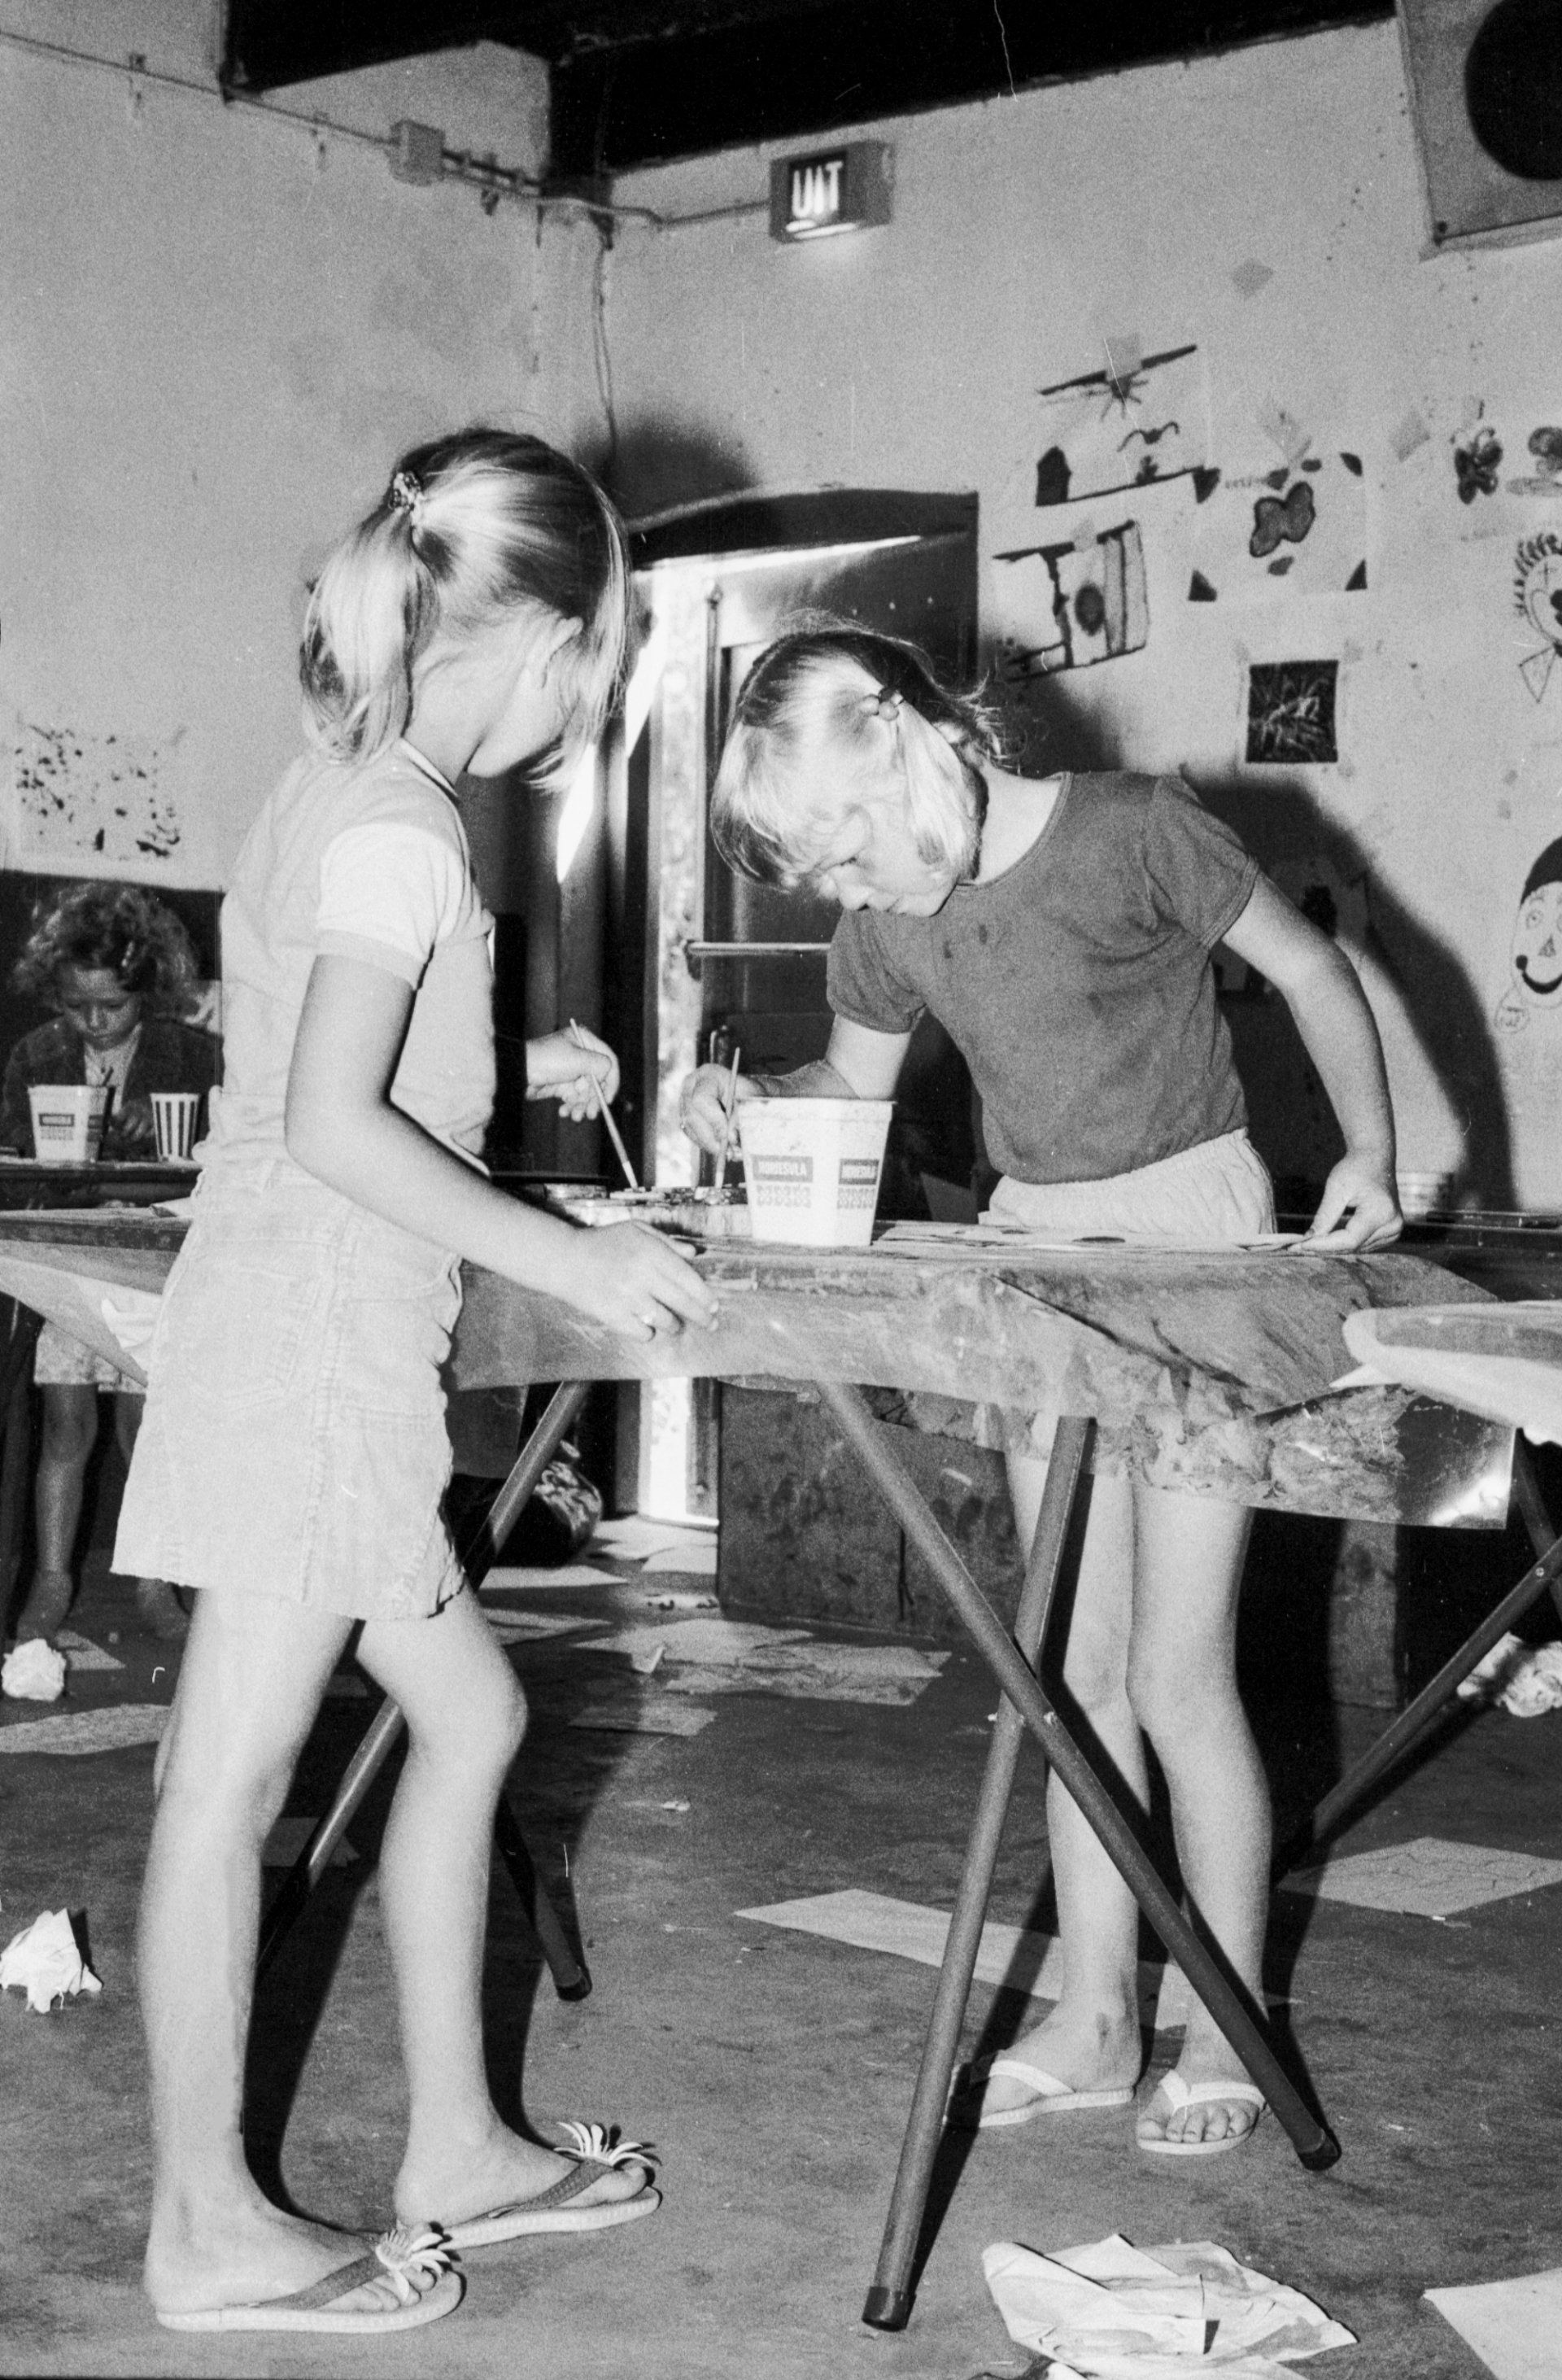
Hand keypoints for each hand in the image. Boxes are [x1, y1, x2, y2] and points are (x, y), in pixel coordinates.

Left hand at [526, 1026, 619, 1121]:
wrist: (519, 1072)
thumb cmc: (548, 1060)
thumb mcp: (579, 1059)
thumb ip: (601, 1065)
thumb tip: (608, 1074)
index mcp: (585, 1041)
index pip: (609, 1060)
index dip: (612, 1081)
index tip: (608, 1099)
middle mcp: (580, 1054)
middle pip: (598, 1080)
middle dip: (594, 1099)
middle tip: (591, 1114)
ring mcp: (570, 1070)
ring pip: (586, 1092)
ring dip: (582, 1106)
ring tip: (576, 1116)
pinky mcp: (560, 1084)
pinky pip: (573, 1098)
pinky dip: (571, 1107)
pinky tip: (564, 1112)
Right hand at [566, 1221, 719, 1342]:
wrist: (565, 1260)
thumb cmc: (603, 1243)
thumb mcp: (635, 1230)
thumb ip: (667, 1241)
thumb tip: (694, 1253)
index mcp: (649, 1251)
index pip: (687, 1278)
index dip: (704, 1295)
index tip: (714, 1305)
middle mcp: (641, 1275)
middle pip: (682, 1302)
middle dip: (701, 1316)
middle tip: (711, 1323)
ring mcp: (627, 1298)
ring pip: (665, 1320)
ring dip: (674, 1324)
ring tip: (674, 1323)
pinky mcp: (613, 1316)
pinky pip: (642, 1333)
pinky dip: (649, 1333)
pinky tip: (648, 1327)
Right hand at [679, 1062, 755, 1156]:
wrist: (746, 1094)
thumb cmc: (750, 1095)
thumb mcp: (750, 1102)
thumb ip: (739, 1118)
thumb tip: (730, 1140)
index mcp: (708, 1075)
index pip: (701, 1099)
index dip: (714, 1121)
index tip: (731, 1137)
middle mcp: (691, 1086)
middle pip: (692, 1116)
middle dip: (712, 1137)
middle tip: (730, 1151)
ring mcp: (685, 1101)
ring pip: (691, 1129)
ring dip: (710, 1144)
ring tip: (730, 1153)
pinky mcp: (685, 1116)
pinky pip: (692, 1135)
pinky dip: (707, 1144)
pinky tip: (722, 1149)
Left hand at [1294, 1154, 1402, 1252]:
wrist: (1374, 1159)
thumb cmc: (1356, 1169)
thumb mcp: (1337, 1189)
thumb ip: (1325, 1216)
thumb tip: (1309, 1239)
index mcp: (1381, 1212)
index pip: (1349, 1240)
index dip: (1324, 1245)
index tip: (1300, 1245)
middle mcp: (1392, 1225)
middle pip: (1352, 1246)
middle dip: (1324, 1247)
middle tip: (1297, 1246)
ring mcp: (1393, 1231)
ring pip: (1356, 1248)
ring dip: (1333, 1247)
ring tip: (1309, 1242)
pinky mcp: (1389, 1233)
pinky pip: (1361, 1244)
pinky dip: (1343, 1243)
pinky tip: (1326, 1239)